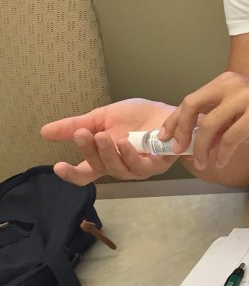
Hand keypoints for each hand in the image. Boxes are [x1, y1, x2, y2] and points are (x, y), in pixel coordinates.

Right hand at [41, 99, 178, 184]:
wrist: (167, 111)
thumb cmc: (137, 117)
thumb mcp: (102, 117)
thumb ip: (76, 125)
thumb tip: (45, 132)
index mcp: (104, 158)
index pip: (84, 173)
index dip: (70, 174)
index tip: (57, 166)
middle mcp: (119, 167)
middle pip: (98, 167)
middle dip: (88, 151)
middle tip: (82, 134)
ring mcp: (137, 169)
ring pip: (117, 169)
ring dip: (106, 153)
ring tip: (100, 136)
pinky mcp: (156, 166)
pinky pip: (139, 167)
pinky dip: (128, 155)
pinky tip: (122, 143)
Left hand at [159, 72, 248, 169]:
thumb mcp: (240, 115)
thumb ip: (217, 123)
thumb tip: (190, 140)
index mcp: (227, 82)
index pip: (192, 99)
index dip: (175, 119)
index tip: (165, 137)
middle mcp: (234, 85)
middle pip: (193, 105)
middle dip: (180, 130)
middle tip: (177, 149)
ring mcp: (247, 98)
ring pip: (209, 125)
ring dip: (201, 148)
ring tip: (202, 162)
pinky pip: (230, 138)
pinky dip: (222, 153)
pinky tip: (221, 161)